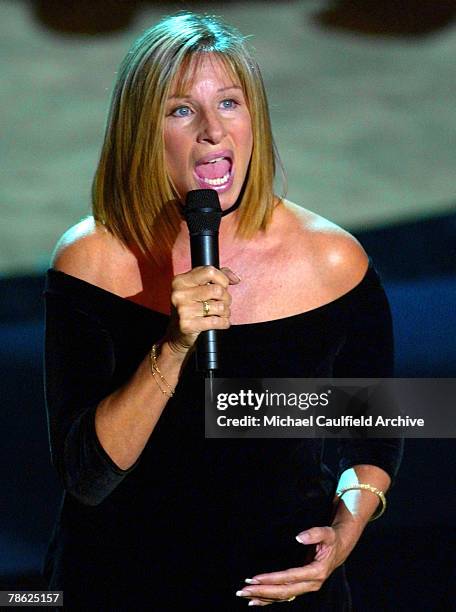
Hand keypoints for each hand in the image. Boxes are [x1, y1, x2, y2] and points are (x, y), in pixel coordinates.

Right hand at [165, 265, 239, 354]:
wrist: (177, 335)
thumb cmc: (191, 308)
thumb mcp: (198, 288)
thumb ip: (217, 277)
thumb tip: (235, 279)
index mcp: (181, 281)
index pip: (209, 271)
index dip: (222, 279)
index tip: (223, 286)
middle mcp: (179, 294)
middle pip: (218, 290)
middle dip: (226, 298)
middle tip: (221, 304)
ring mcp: (182, 310)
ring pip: (220, 306)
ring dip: (225, 312)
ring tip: (219, 314)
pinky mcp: (187, 325)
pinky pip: (217, 321)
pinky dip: (223, 323)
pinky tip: (219, 323)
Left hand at [235, 526, 349, 605]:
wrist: (339, 549)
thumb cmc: (331, 539)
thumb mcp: (327, 533)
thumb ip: (314, 533)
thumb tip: (298, 537)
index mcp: (317, 572)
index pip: (290, 578)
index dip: (272, 579)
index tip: (255, 578)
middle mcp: (311, 584)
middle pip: (284, 592)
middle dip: (262, 591)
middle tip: (243, 589)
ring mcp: (306, 588)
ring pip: (282, 597)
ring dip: (263, 597)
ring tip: (243, 594)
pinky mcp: (301, 587)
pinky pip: (283, 597)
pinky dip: (269, 600)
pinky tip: (255, 601)